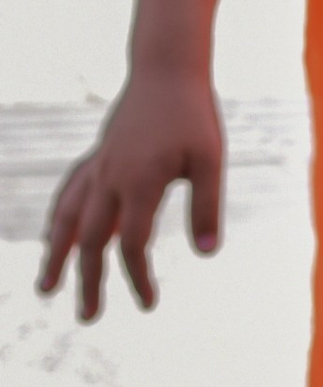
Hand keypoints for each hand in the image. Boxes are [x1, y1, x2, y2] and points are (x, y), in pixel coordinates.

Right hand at [39, 66, 225, 321]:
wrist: (168, 68)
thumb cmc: (194, 114)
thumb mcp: (211, 159)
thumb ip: (208, 206)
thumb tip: (208, 254)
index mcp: (138, 183)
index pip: (133, 245)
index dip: (138, 277)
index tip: (149, 304)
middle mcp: (109, 178)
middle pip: (91, 241)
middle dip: (87, 281)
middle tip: (87, 317)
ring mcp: (99, 166)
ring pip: (68, 218)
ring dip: (57, 255)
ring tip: (45, 288)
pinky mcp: (98, 156)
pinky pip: (70, 193)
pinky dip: (60, 220)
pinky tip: (55, 236)